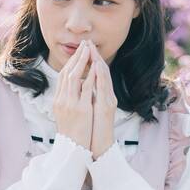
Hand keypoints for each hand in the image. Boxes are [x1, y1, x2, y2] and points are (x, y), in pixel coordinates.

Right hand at [51, 41, 96, 150]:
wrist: (72, 150)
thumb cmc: (71, 135)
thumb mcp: (66, 116)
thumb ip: (67, 102)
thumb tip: (72, 91)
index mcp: (58, 101)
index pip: (63, 76)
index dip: (71, 62)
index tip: (79, 52)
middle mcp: (61, 100)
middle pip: (67, 72)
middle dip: (76, 57)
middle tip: (84, 44)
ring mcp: (70, 104)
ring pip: (75, 77)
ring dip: (82, 61)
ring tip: (89, 49)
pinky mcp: (80, 109)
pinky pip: (85, 88)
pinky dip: (90, 75)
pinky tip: (95, 66)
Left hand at [87, 41, 116, 158]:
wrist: (98, 146)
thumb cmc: (93, 130)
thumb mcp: (89, 110)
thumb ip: (88, 97)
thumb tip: (81, 85)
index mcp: (102, 96)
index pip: (96, 74)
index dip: (91, 60)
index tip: (84, 48)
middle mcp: (107, 96)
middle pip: (102, 72)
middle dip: (95, 57)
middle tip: (88, 43)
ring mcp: (108, 101)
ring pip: (105, 78)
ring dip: (98, 62)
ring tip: (93, 50)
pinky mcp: (107, 108)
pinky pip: (104, 89)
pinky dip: (100, 77)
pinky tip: (97, 67)